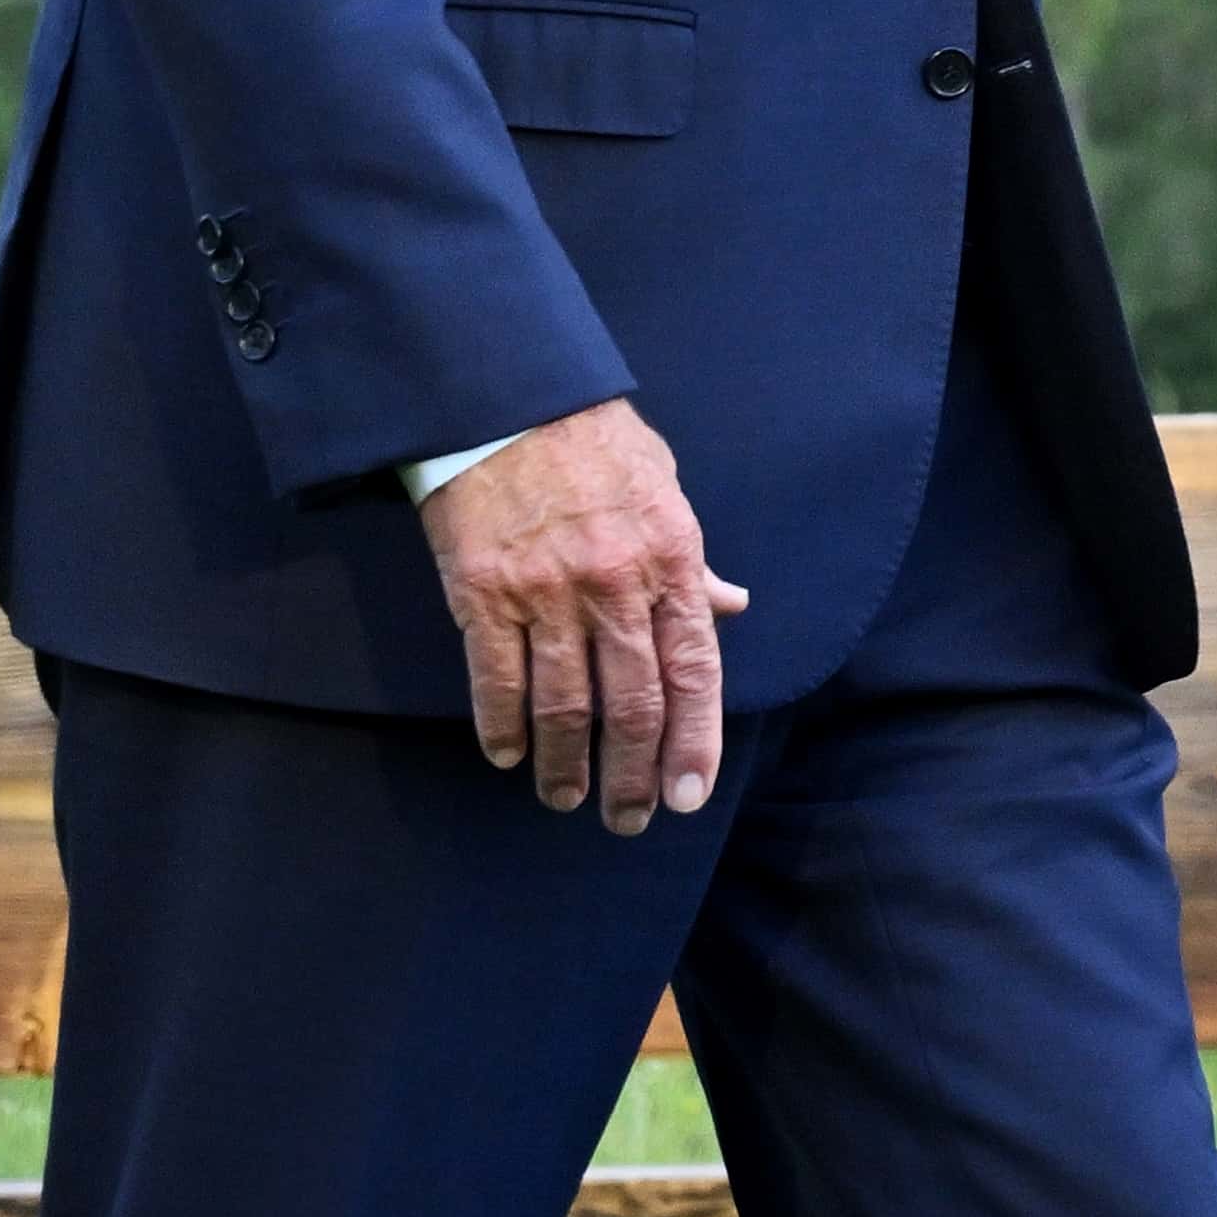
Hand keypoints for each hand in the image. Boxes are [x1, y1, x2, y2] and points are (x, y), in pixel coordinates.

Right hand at [420, 402, 747, 835]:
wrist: (507, 398)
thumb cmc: (592, 438)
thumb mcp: (664, 486)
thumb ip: (692, 560)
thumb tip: (731, 605)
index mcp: (669, 555)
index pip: (694, 668)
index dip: (694, 740)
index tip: (688, 795)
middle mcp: (614, 583)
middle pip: (631, 703)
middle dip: (632, 774)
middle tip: (627, 818)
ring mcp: (547, 592)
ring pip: (563, 706)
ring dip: (565, 766)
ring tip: (567, 797)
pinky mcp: (485, 593)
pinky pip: (497, 681)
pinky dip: (502, 728)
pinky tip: (507, 755)